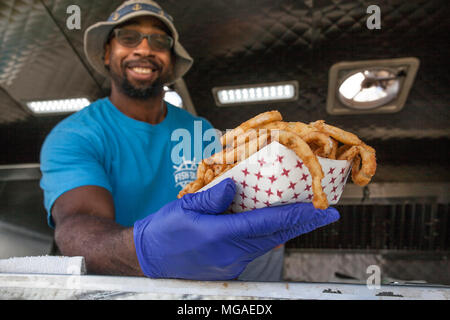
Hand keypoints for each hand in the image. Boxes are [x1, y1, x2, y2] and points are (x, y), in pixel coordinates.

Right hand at [133, 178, 338, 279]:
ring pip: (267, 243)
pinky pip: (255, 249)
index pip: (267, 223)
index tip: (320, 210)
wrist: (149, 258)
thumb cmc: (165, 230)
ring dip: (288, 229)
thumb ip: (212, 196)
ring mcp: (231, 263)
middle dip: (303, 224)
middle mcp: (230, 253)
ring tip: (305, 215)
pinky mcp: (229, 267)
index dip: (296, 215)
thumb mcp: (185, 207)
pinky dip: (270, 235)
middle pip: (275, 236)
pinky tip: (276, 225)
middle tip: (327, 214)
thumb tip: (234, 184)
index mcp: (220, 235)